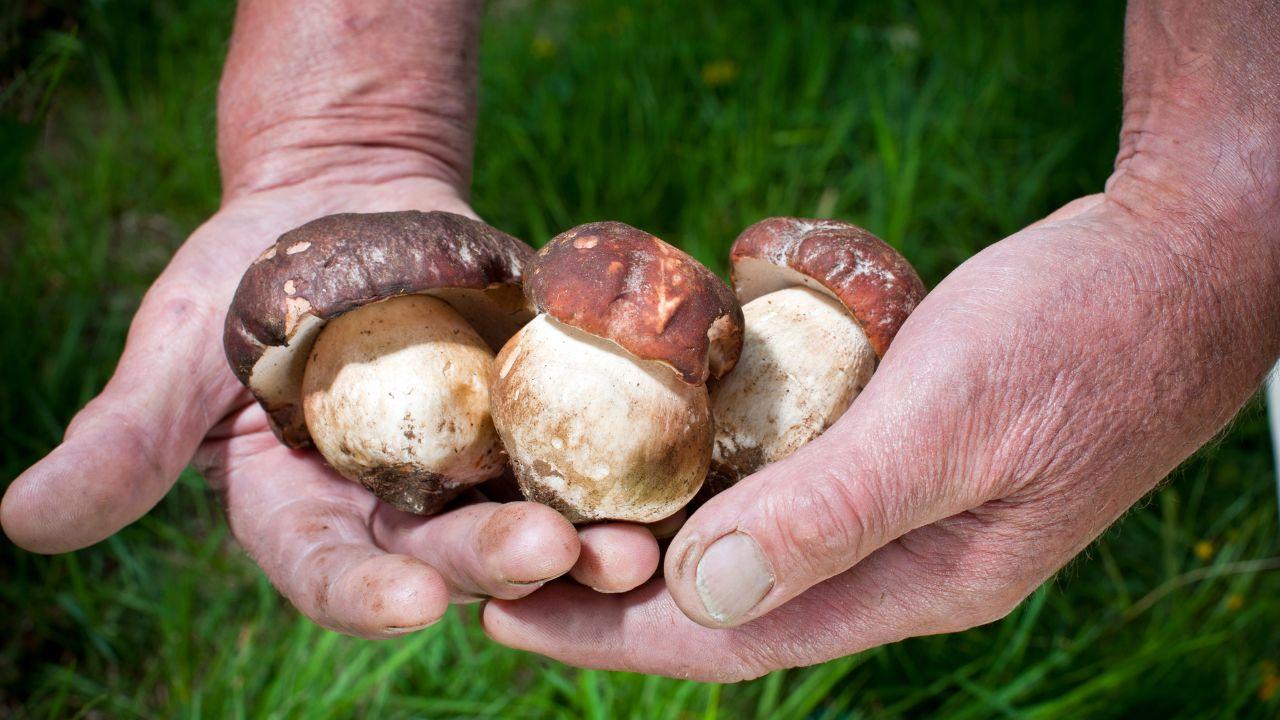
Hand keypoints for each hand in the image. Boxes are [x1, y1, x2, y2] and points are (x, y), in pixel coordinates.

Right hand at [0, 175, 649, 634]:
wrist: (342, 203)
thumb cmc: (244, 276)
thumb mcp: (178, 351)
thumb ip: (125, 440)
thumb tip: (19, 523)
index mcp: (308, 515)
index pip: (335, 572)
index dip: (369, 591)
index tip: (410, 599)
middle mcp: (399, 509)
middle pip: (451, 556)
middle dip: (499, 562)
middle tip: (554, 552)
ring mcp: (477, 465)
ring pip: (532, 518)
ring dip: (587, 539)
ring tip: (634, 544)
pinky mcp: (536, 412)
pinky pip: (586, 445)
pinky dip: (626, 462)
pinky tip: (671, 474)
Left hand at [482, 182, 1277, 677]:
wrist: (1176, 265)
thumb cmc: (1083, 334)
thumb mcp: (959, 417)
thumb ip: (838, 509)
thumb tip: (701, 592)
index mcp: (918, 583)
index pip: (738, 638)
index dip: (614, 633)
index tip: (506, 613)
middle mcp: (898, 559)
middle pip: (729, 598)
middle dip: (613, 593)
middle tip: (500, 562)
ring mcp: (900, 504)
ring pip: (751, 540)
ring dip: (656, 533)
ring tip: (555, 510)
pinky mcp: (898, 445)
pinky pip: (784, 479)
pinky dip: (714, 473)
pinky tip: (662, 446)